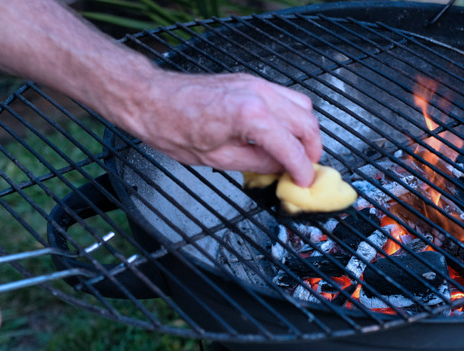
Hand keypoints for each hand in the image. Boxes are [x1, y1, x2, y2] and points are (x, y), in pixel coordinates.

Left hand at [111, 71, 322, 186]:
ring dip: (306, 130)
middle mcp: (259, 94)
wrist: (152, 99)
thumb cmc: (173, 127)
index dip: (302, 170)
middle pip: (307, 122)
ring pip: (303, 105)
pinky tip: (282, 133)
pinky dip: (293, 115)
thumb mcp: (217, 158)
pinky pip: (286, 96)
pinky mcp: (251, 81)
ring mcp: (256, 83)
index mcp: (250, 115)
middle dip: (312, 150)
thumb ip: (257, 163)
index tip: (305, 183)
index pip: (292, 147)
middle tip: (305, 171)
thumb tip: (280, 169)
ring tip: (297, 152)